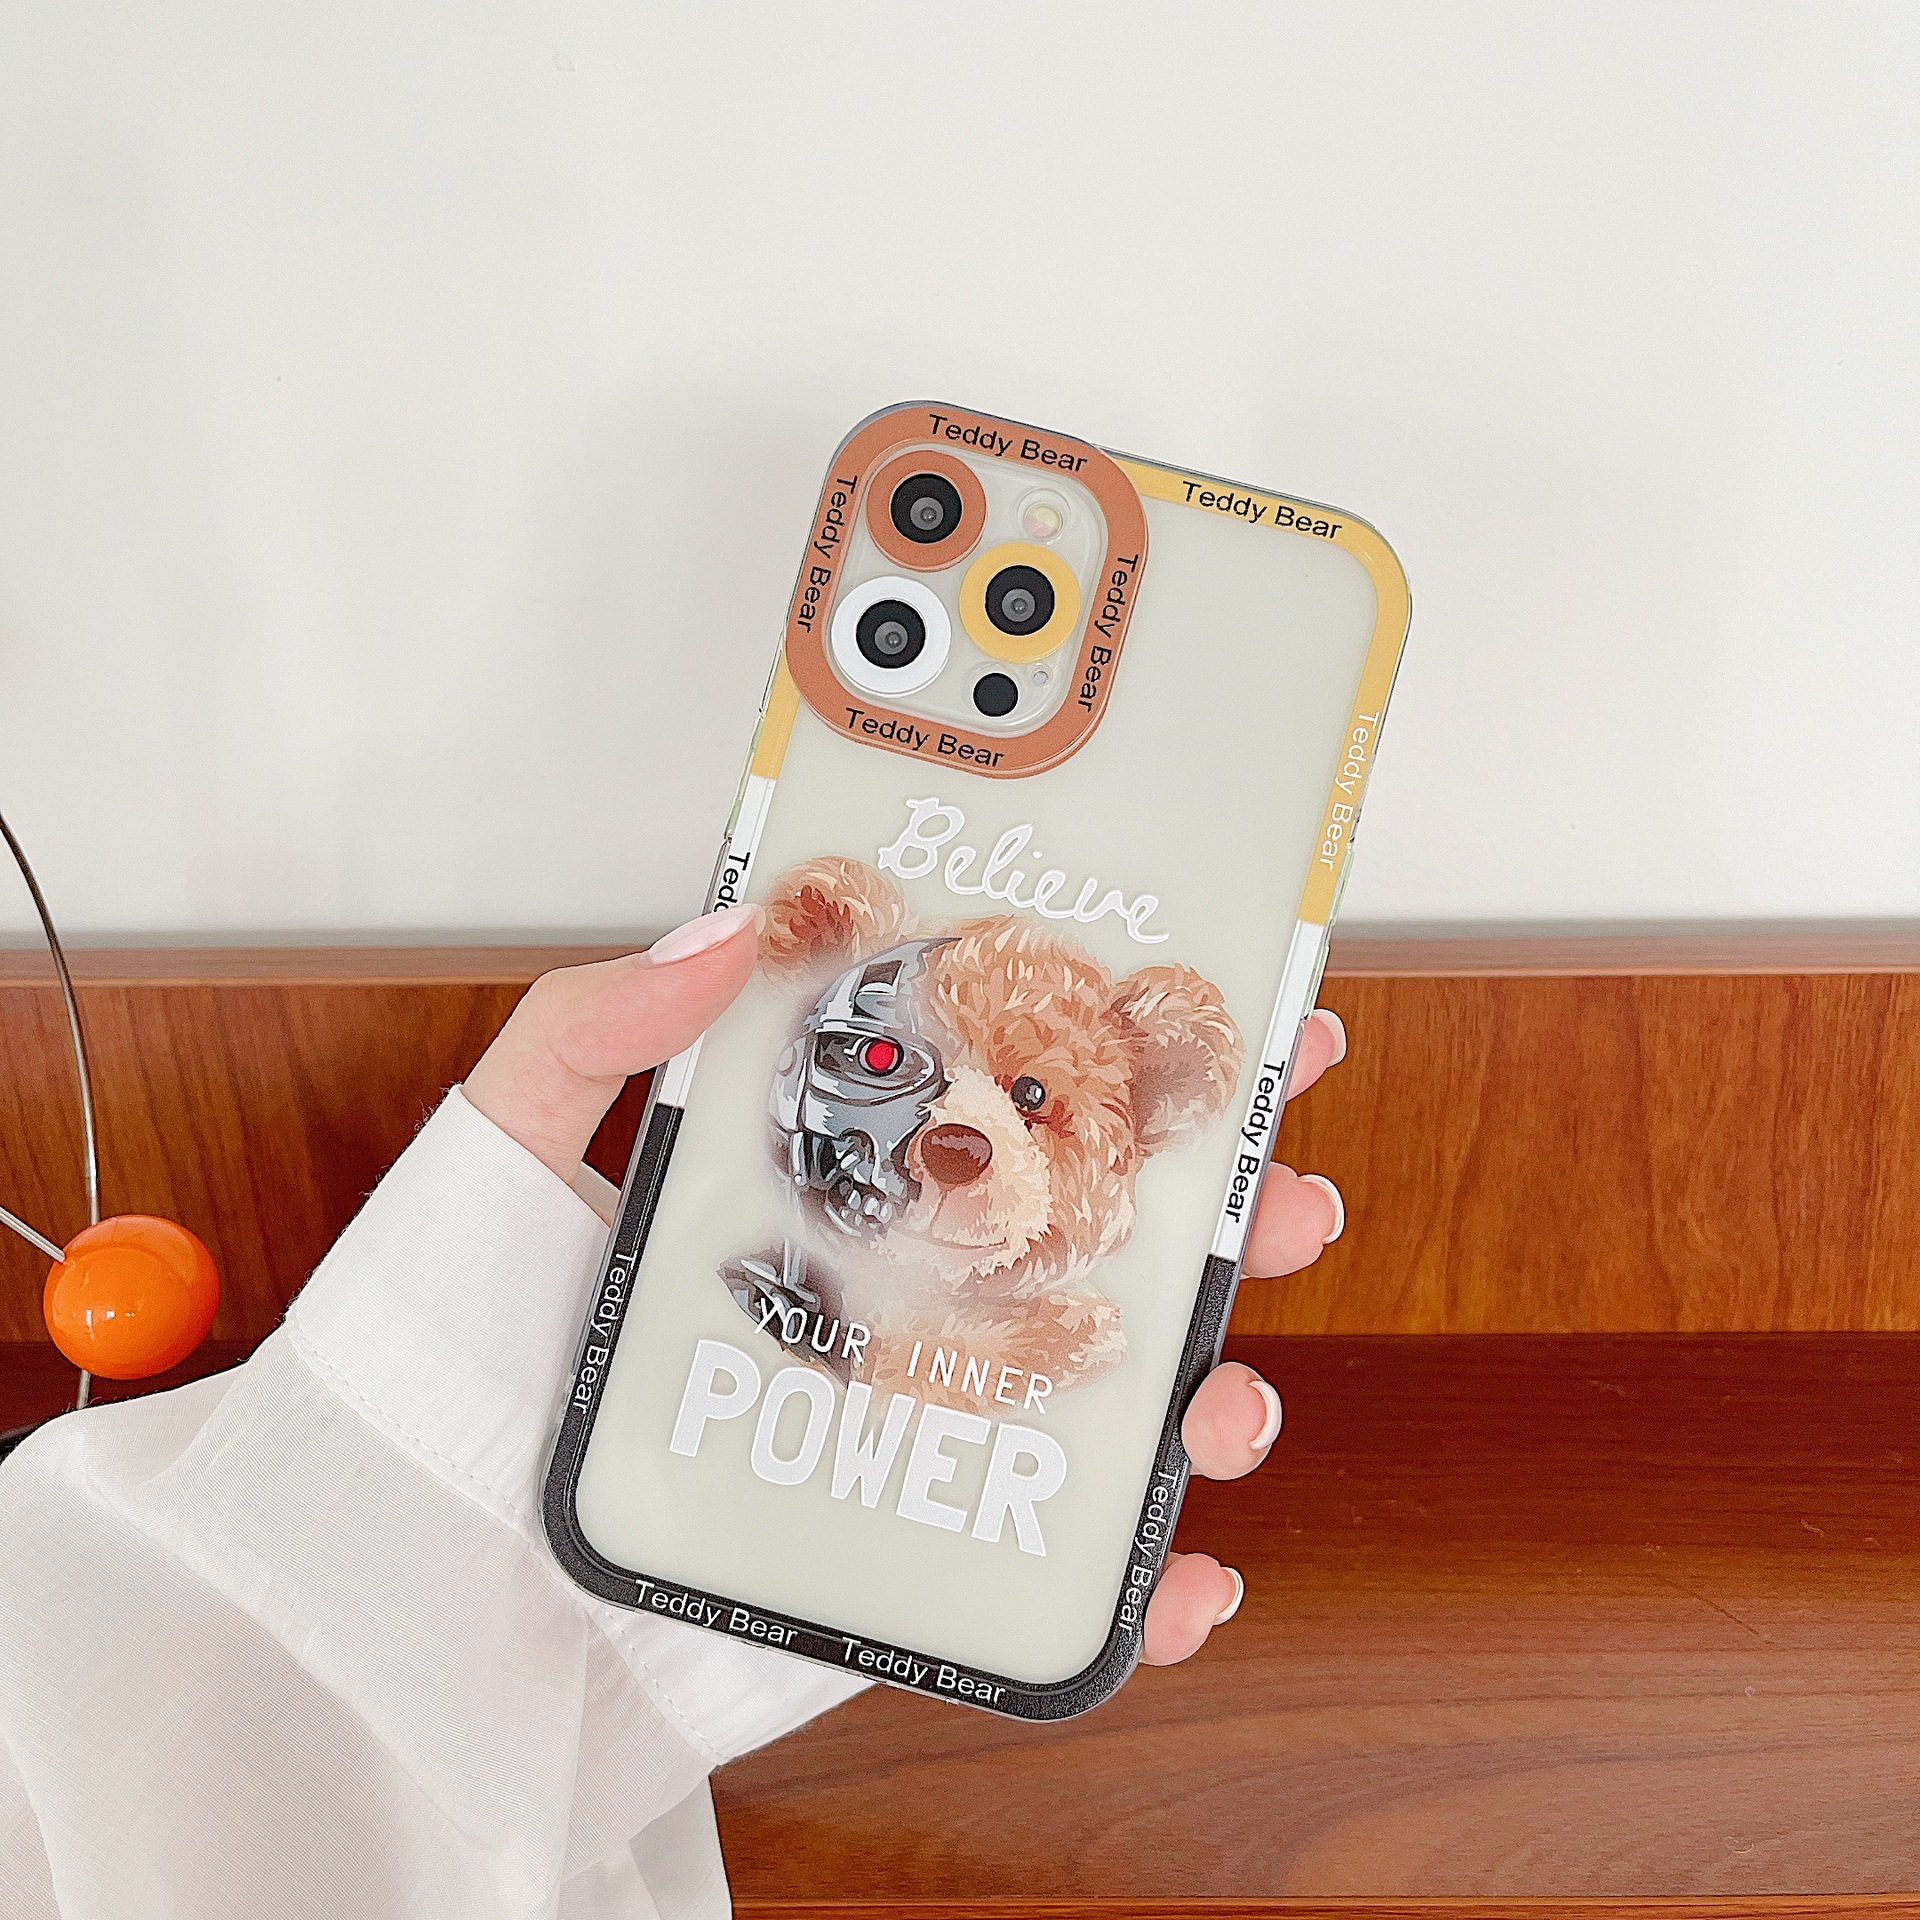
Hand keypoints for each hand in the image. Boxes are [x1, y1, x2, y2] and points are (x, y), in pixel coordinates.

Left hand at [463, 905, 1347, 1670]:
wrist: (401, 1574)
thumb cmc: (442, 1348)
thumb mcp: (501, 1144)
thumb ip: (598, 1022)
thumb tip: (729, 922)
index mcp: (823, 1186)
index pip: (996, 1099)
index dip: (1116, 1051)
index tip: (1215, 1003)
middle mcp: (883, 1301)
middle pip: (1087, 1246)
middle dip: (1215, 1215)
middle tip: (1285, 1187)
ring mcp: (901, 1434)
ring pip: (1097, 1407)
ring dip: (1206, 1396)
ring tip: (1232, 1395)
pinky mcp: (893, 1566)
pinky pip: (1042, 1584)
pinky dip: (1138, 1593)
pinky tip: (1184, 1575)